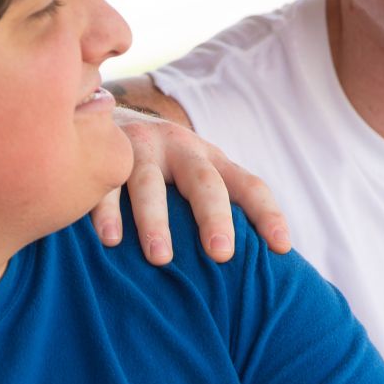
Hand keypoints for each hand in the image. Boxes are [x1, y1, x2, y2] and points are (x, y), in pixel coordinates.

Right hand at [91, 106, 290, 264]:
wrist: (101, 115)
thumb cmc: (159, 168)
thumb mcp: (191, 176)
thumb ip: (216, 207)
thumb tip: (253, 268)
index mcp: (210, 159)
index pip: (246, 185)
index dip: (266, 214)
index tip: (281, 248)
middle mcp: (179, 150)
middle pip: (203, 182)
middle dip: (214, 217)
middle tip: (221, 254)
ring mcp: (140, 148)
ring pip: (149, 184)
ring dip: (156, 221)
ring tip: (161, 258)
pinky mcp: (103, 154)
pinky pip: (105, 186)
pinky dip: (107, 213)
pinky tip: (110, 240)